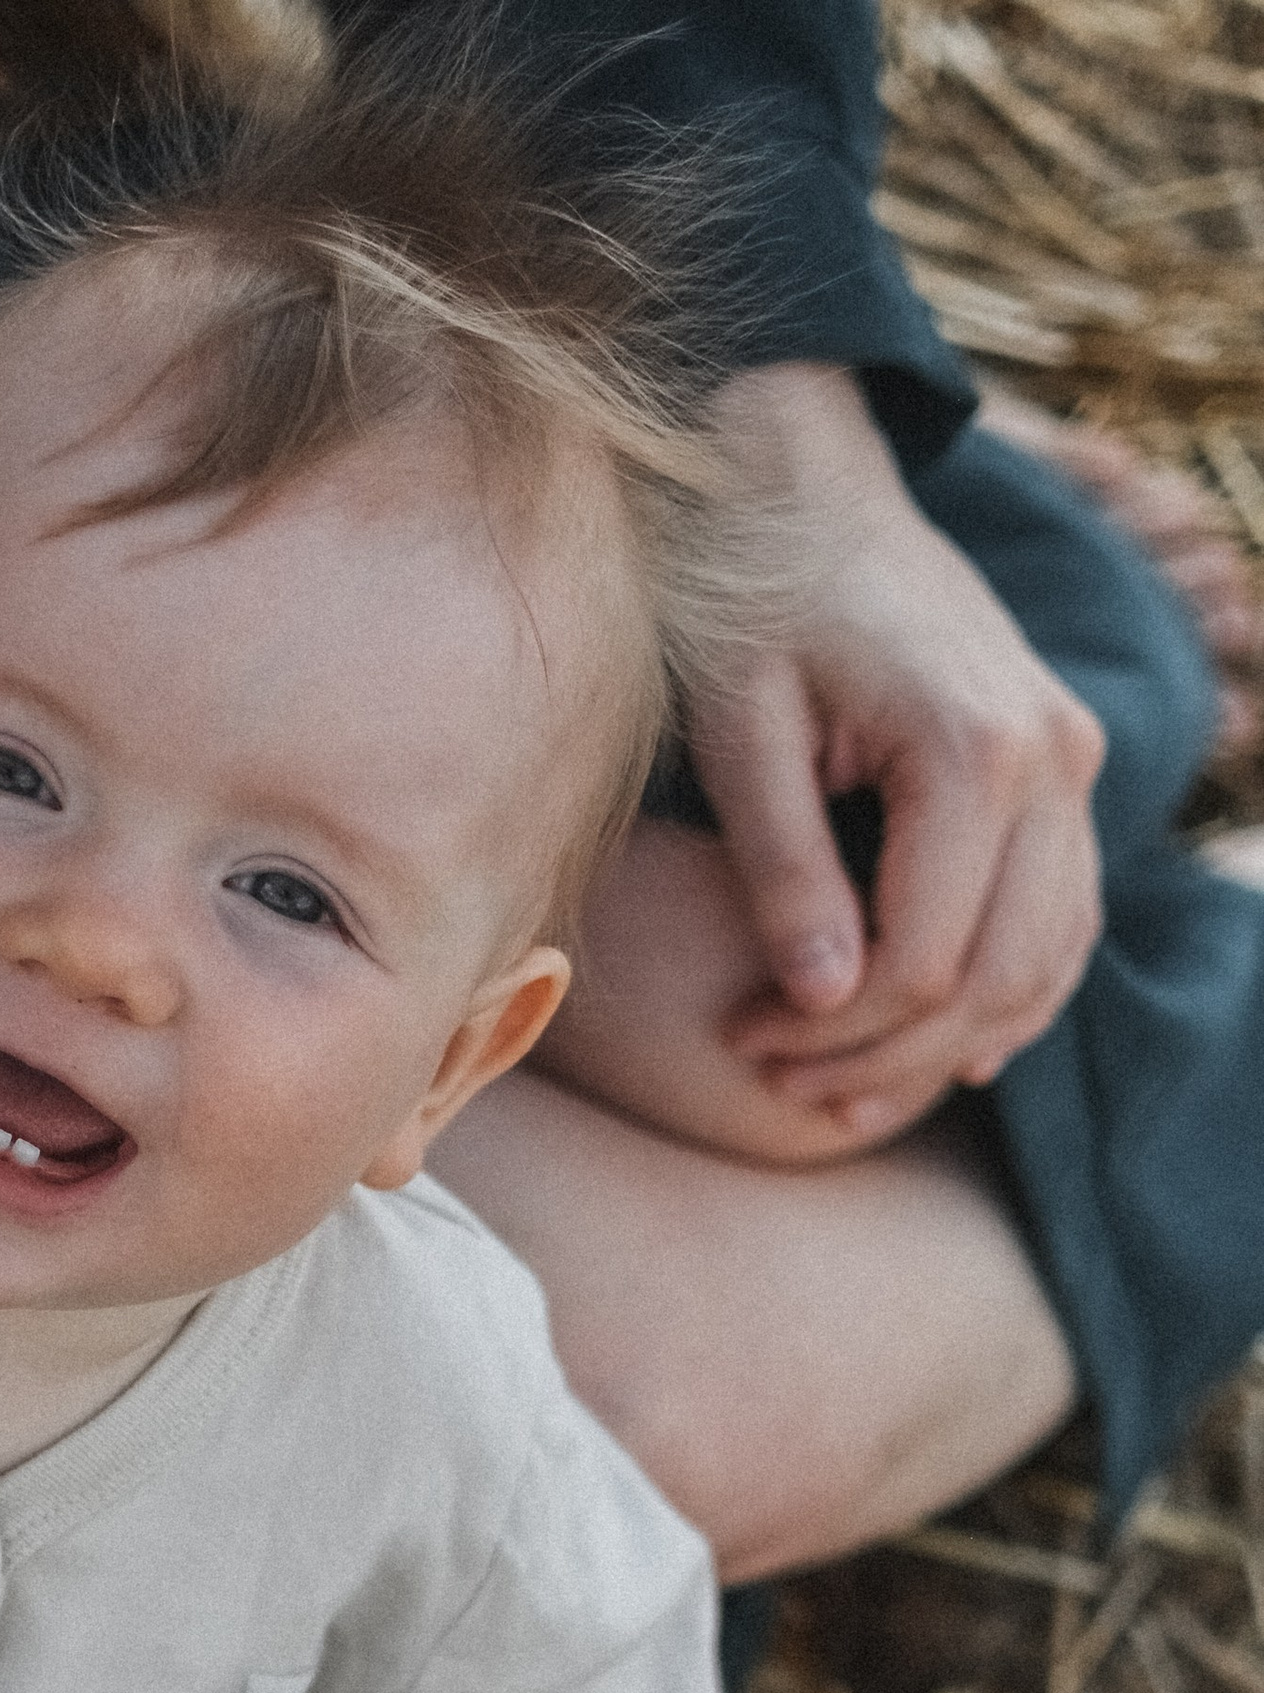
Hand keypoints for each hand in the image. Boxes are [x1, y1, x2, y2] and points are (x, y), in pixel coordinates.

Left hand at [690, 366, 1106, 1141]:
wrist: (811, 487)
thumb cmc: (753, 598)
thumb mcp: (738, 731)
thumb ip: (782, 864)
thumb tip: (821, 999)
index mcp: (970, 744)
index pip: (922, 959)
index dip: (832, 1031)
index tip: (743, 1045)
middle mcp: (1049, 755)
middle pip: (993, 980)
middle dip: (886, 1057)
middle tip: (782, 1084)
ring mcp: (1072, 760)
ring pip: (1043, 963)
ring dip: (947, 1049)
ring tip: (839, 1087)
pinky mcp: (1062, 769)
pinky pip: (1062, 919)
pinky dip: (1007, 997)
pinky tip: (933, 1049)